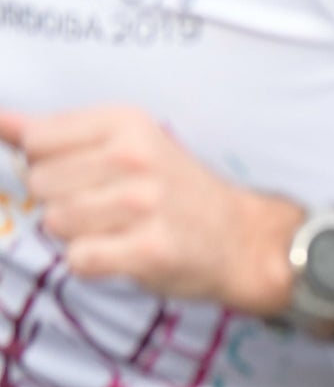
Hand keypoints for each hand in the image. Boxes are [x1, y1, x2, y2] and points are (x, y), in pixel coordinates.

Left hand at [0, 106, 300, 313]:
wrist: (244, 238)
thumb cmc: (176, 190)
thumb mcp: (125, 143)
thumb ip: (57, 133)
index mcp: (126, 122)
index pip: (36, 141)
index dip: (51, 164)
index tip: (88, 174)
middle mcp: (135, 158)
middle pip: (40, 184)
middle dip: (64, 201)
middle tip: (109, 207)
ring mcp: (143, 204)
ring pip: (55, 223)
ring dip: (79, 235)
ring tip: (119, 230)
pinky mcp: (149, 249)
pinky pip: (79, 259)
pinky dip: (94, 264)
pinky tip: (123, 254)